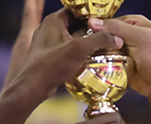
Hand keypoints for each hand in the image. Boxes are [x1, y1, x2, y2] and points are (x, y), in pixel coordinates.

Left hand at [6, 10, 122, 101]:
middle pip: (76, 24)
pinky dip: (79, 52)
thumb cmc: (52, 64)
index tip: (107, 20)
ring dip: (87, 42)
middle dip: (92, 30)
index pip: (77, 9)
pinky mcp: (50, 56)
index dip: (93, 14)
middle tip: (109, 34)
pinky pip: (69, 50)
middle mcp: (50, 28)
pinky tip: (91, 58)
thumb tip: (117, 38)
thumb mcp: (79, 49)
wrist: (32, 87)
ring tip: (105, 46)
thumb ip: (100, 40)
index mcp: (54, 20)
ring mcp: (49, 43)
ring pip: (73, 38)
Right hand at [95, 16, 150, 103]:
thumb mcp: (139, 37)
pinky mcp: (121, 63)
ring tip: (95, 56)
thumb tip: (93, 22)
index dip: (102, 26)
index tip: (90, 32)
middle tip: (93, 46)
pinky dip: (102, 62)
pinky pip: (107, 60)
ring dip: (100, 52)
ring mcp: (126, 50)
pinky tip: (97, 64)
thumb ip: (117, 28)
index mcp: (137, 23)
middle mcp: (131, 34)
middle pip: (108, 34)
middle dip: (100, 40)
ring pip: (106, 47)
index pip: (113, 20)